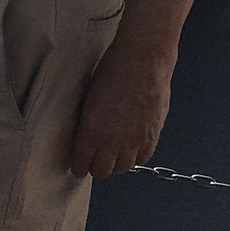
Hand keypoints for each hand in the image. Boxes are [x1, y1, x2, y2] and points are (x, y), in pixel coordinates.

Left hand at [68, 36, 174, 178]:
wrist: (144, 59)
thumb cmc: (113, 68)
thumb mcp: (89, 97)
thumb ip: (88, 122)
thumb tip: (87, 135)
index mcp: (92, 131)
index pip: (81, 163)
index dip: (78, 165)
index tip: (77, 163)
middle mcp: (113, 141)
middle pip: (101, 171)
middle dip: (95, 167)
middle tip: (93, 160)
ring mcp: (135, 140)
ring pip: (122, 168)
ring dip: (115, 164)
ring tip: (111, 155)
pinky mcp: (152, 135)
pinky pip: (142, 158)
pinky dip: (135, 157)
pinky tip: (130, 149)